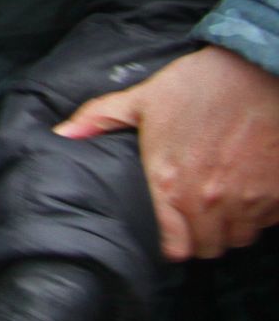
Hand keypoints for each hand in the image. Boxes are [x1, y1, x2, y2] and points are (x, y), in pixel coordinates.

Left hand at [55, 45, 278, 260]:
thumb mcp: (142, 99)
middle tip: (194, 217)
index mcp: (171, 184)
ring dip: (229, 227)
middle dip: (199, 238)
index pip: (174, 247)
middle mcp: (209, 201)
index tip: (169, 233)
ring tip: (219, 203)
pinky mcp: (278, 197)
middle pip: (208, 248)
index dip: (170, 245)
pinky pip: (266, 223)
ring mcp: (248, 201)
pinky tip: (247, 192)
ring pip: (239, 238)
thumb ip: (100, 119)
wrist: (258, 72)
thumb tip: (63, 133)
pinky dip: (258, 215)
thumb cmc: (199, 85)